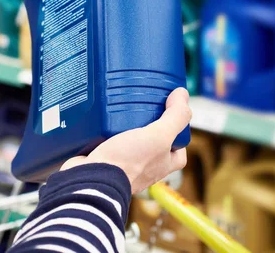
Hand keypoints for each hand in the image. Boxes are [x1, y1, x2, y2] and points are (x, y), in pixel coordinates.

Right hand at [61, 88, 191, 193]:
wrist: (90, 179)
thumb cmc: (127, 164)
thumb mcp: (159, 136)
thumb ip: (175, 117)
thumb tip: (183, 95)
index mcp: (160, 165)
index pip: (178, 153)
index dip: (179, 136)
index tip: (172, 118)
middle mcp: (142, 167)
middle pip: (151, 144)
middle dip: (148, 126)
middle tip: (143, 107)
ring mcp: (120, 164)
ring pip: (126, 142)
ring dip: (122, 126)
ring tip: (119, 107)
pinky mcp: (100, 159)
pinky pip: (103, 142)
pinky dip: (101, 130)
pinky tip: (99, 115)